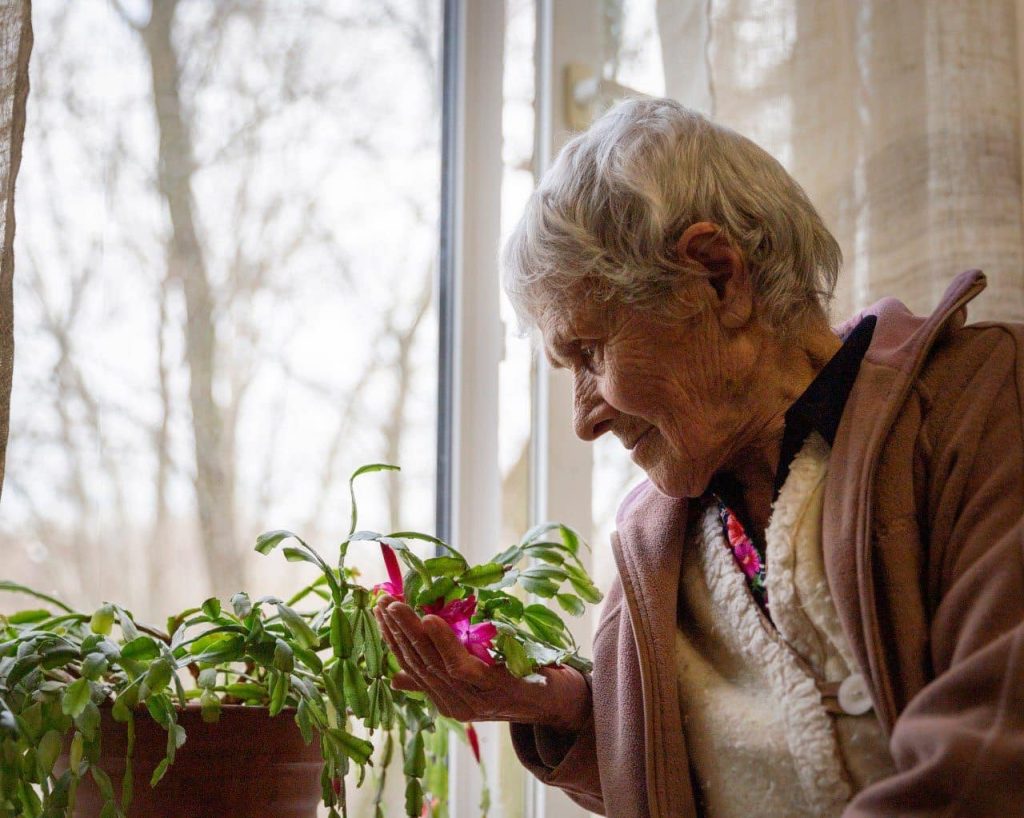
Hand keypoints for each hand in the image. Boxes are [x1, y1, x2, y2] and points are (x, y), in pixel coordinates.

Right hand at [374, 596, 589, 731]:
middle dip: (395, 631)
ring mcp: (473, 700)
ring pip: (432, 663)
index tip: (378, 611)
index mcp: (447, 700)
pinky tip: (430, 620)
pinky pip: (460, 666)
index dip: (392, 639)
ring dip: (411, 632)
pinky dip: (443, 643)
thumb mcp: (476, 676)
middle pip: (416, 664)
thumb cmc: (520, 680)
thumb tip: (395, 675)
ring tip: (396, 606)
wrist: (563, 701)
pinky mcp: (494, 689)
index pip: (410, 667)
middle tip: (380, 601)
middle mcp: (455, 704)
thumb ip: (440, 673)